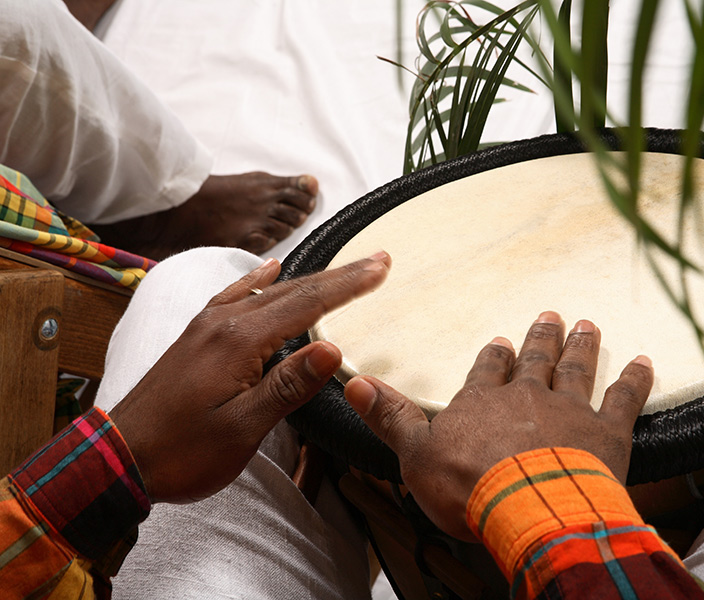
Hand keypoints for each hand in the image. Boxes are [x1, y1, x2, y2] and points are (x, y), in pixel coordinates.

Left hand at [109, 252, 390, 502]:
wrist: (119, 457)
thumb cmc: (183, 450)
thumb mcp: (242, 428)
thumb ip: (287, 386)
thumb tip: (333, 348)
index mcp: (239, 341)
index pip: (308, 303)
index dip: (349, 285)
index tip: (382, 267)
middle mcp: (224, 323)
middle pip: (293, 290)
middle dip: (339, 276)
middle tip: (378, 261)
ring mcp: (208, 326)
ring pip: (269, 291)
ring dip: (309, 279)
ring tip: (341, 269)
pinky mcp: (198, 336)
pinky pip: (237, 295)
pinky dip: (261, 279)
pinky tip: (270, 269)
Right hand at [344, 311, 652, 539]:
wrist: (529, 507)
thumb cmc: (470, 486)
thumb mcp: (415, 454)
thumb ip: (390, 417)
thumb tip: (353, 384)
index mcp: (483, 404)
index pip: (487, 373)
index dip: (494, 358)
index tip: (501, 343)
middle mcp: (527, 398)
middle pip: (535, 361)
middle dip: (542, 338)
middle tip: (551, 315)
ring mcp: (570, 411)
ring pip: (575, 370)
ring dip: (581, 347)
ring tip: (586, 325)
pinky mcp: (607, 432)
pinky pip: (624, 398)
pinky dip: (634, 379)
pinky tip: (644, 362)